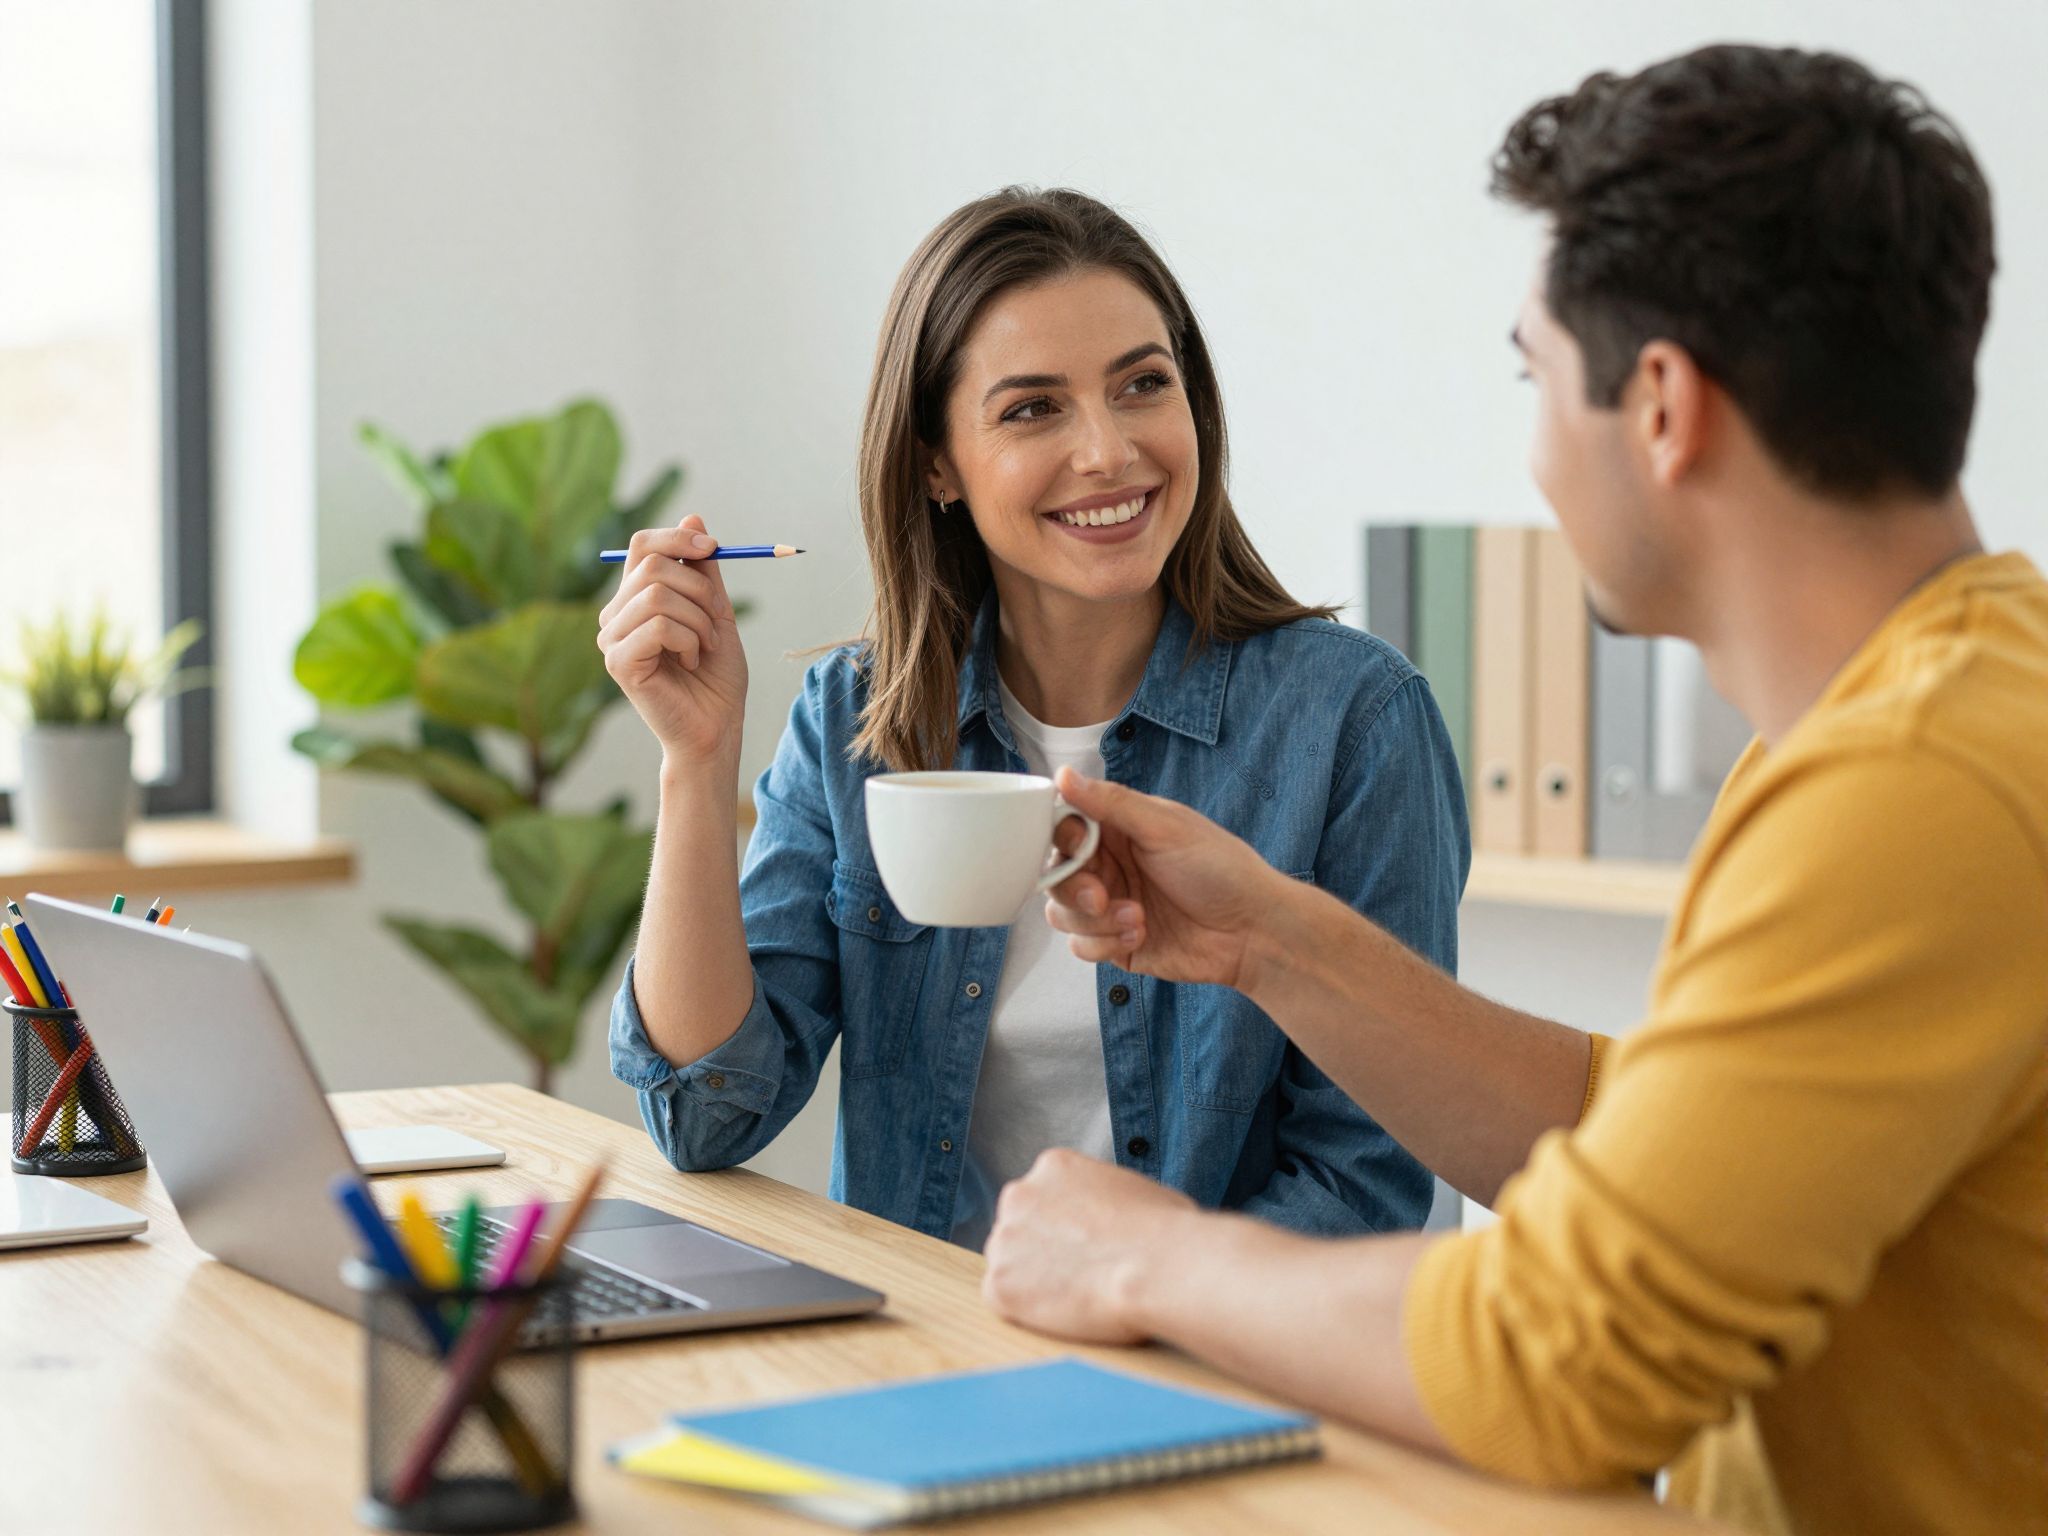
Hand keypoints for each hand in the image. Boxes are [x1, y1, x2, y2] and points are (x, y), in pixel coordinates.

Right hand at [597, 514, 747, 767]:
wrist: (716, 728)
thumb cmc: (716, 677)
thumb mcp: (716, 612)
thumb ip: (702, 570)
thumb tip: (693, 517)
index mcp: (634, 599)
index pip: (643, 545)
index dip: (678, 538)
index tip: (713, 548)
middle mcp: (615, 615)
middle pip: (652, 563)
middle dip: (699, 587)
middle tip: (716, 620)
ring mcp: (611, 639)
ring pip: (657, 594)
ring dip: (698, 619)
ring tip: (705, 647)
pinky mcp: (618, 662)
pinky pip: (658, 625)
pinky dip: (689, 639)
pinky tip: (692, 661)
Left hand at [982, 1150, 1198, 1343]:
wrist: (1158, 1266)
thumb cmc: (1166, 1231)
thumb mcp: (1135, 1190)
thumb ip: (1107, 1199)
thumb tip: (1117, 1219)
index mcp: (1053, 1166)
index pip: (1044, 1198)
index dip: (1065, 1227)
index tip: (1085, 1246)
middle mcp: (1019, 1195)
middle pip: (1019, 1228)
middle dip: (1041, 1250)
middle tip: (1078, 1273)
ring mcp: (1003, 1241)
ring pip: (1010, 1265)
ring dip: (1034, 1281)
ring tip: (1078, 1294)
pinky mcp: (998, 1286)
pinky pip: (1005, 1301)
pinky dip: (1029, 1312)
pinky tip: (1065, 1311)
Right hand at [1043, 767, 1286, 990]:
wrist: (1251, 932)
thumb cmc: (1222, 870)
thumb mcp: (1166, 828)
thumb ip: (1112, 803)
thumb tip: (1065, 775)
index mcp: (1119, 829)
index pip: (1064, 825)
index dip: (1061, 838)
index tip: (1077, 848)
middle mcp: (1110, 865)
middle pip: (1054, 873)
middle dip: (1073, 888)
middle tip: (1101, 896)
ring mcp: (1110, 906)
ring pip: (1060, 912)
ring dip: (1093, 920)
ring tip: (1137, 919)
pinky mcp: (1114, 943)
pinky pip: (1080, 946)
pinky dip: (1104, 944)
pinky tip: (1140, 936)